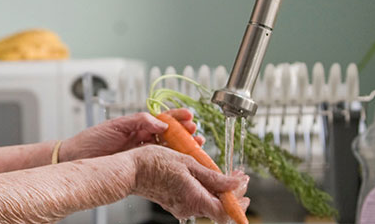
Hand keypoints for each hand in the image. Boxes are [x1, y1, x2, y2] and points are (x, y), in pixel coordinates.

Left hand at [61, 109, 201, 160]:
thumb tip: (161, 122)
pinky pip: (159, 163)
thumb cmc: (91, 140)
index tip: (189, 117)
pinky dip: (171, 162)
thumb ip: (139, 121)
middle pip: (169, 135)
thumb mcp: (116, 125)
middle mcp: (141, 139)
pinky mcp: (139, 167)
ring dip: (182, 147)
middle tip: (196, 133)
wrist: (76, 158)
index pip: (162, 119)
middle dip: (185, 133)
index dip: (177, 118)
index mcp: (137, 125)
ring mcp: (141, 153)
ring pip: (167, 149)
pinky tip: (181, 161)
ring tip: (195, 146)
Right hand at [129, 144, 249, 221]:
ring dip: (219, 190)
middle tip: (237, 177)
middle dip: (232, 193)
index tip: (244, 184)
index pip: (226, 212)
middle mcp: (189, 208)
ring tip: (221, 173)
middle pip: (219, 208)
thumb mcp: (189, 164)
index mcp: (195, 199)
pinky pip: (196, 199)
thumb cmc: (154, 163)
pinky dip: (205, 189)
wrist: (130, 170)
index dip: (239, 201)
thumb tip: (235, 184)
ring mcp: (181, 207)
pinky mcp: (175, 203)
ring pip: (208, 203)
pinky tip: (204, 176)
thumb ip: (214, 177)